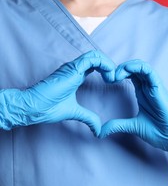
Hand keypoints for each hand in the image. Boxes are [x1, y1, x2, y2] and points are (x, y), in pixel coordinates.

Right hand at [0, 50, 115, 135]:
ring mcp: (73, 67)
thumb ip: (88, 118)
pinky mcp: (71, 69)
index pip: (95, 64)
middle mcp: (75, 68)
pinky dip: (103, 64)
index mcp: (76, 74)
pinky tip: (108, 76)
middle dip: (110, 65)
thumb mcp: (75, 112)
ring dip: (108, 64)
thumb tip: (98, 130)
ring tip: (112, 77)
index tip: (112, 81)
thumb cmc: (48, 108)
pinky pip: (91, 59)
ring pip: (95, 55)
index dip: (106, 69)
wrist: (33, 108)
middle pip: (97, 57)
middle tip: (115, 78)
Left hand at [99, 60, 167, 164]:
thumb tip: (100, 131)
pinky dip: (138, 67)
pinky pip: (149, 71)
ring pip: (142, 66)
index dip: (118, 73)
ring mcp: (154, 87)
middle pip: (135, 67)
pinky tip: (127, 70)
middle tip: (109, 76)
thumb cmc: (158, 132)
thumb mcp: (132, 126)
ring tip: (116, 73)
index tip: (107, 80)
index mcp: (142, 93)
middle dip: (120, 68)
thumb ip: (117, 125)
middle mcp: (148, 88)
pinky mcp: (159, 88)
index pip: (130, 74)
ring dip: (127, 66)